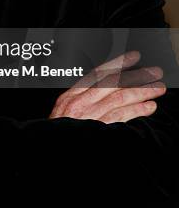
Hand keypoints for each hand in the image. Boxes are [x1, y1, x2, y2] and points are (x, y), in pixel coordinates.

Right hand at [49, 51, 165, 123]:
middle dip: (136, 76)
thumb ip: (80, 100)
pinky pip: (121, 117)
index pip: (97, 74)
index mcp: (70, 97)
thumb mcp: (62, 113)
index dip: (117, 63)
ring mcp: (89, 117)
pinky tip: (149, 107)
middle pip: (112, 84)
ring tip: (158, 89)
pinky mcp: (98, 130)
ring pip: (119, 98)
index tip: (133, 57)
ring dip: (141, 92)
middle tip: (154, 72)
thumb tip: (104, 90)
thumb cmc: (59, 133)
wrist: (50, 150)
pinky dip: (137, 111)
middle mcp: (79, 103)